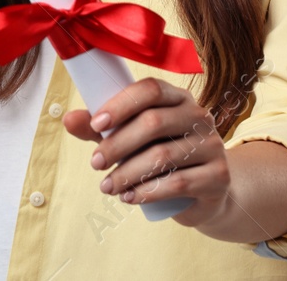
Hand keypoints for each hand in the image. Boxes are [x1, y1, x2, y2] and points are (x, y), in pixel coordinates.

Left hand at [62, 77, 229, 227]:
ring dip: (127, 173)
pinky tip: (129, 197)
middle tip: (94, 163)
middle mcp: (199, 116)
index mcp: (177, 97)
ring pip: (163, 156)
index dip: (120, 104)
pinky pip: (179, 183)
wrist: (204, 191)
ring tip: (106, 186)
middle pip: (153, 123)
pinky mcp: (218, 176)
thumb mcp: (130, 138)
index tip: (96, 125)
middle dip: (117, 145)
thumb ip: (101, 128)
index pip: (150, 89)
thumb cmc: (161, 154)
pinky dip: (148, 191)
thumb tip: (68, 119)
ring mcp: (213, 145)